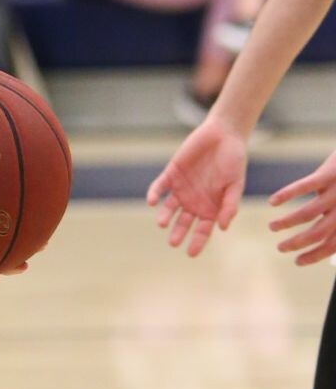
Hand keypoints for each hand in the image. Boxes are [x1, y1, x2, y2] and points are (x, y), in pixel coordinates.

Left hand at [146, 115, 247, 255]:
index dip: (197, 242)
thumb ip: (229, 205)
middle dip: (178, 232)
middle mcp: (194, 201)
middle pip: (183, 222)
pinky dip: (155, 194)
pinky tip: (153, 202)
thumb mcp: (235, 185)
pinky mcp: (172, 174)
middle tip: (173, 242)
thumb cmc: (234, 161)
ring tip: (162, 223)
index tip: (191, 253)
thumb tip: (222, 227)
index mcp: (211, 207)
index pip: (202, 230)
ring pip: (169, 208)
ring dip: (165, 216)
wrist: (224, 135)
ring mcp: (182, 188)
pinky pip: (160, 187)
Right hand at [268, 149, 335, 264]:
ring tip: (272, 226)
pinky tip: (273, 201)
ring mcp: (335, 191)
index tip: (298, 261)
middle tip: (281, 247)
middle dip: (296, 243)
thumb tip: (323, 242)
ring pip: (308, 213)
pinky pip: (303, 186)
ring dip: (286, 222)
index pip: (332, 244)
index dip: (314, 256)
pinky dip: (286, 195)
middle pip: (318, 232)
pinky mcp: (327, 173)